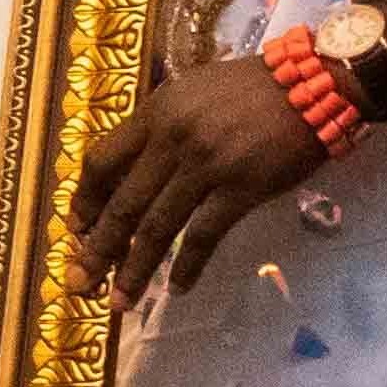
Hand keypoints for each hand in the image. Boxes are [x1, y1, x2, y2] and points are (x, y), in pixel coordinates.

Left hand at [66, 54, 333, 295]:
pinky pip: (204, 236)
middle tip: (79, 282)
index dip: (85, 201)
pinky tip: (175, 288)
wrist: (310, 86)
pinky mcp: (241, 190)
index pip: (102, 162)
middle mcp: (172, 140)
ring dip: (135, 269)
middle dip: (97, 249)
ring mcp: (206, 166)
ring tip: (120, 301)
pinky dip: (187, 266)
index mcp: (154, 114)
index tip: (76, 229)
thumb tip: (128, 174)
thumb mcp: (188, 94)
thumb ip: (157, 129)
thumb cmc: (247, 89)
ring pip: (157, 228)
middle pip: (123, 204)